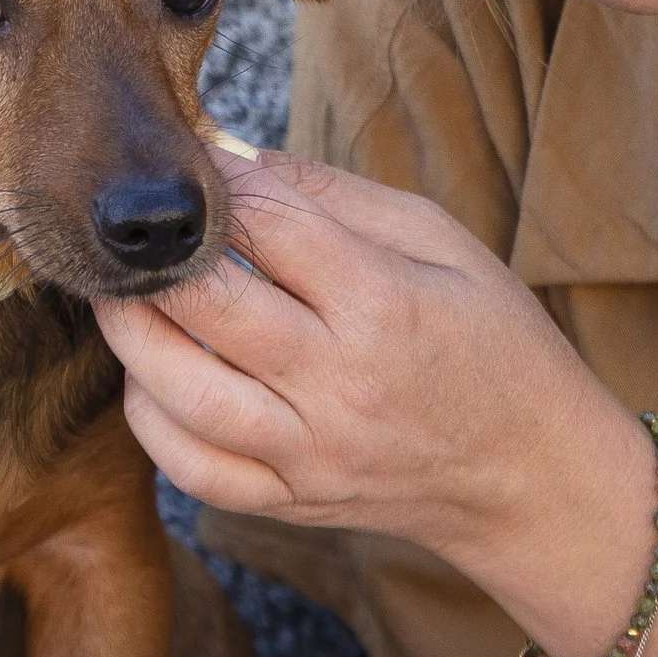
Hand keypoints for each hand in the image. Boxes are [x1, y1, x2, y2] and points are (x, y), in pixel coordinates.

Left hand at [96, 152, 640, 576]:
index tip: (190, 173)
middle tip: (131, 235)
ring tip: (127, 300)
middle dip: (154, 260)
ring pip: (181, 395)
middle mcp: (339, 382)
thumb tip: (232, 156)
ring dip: (134, 338)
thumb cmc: (489, 342)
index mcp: (384, 302)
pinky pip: (191, 469)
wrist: (530, 475)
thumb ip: (331, 196)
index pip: (267, 226)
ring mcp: (309, 451)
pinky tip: (151, 381)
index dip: (215, 189)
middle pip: (208, 307)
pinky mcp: (289, 500)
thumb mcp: (440, 242)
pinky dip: (151, 422)